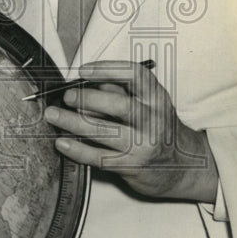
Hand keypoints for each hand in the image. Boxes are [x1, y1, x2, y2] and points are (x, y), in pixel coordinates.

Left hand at [44, 60, 218, 202]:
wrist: (184, 167)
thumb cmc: (158, 129)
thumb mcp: (148, 105)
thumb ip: (120, 92)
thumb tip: (86, 83)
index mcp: (156, 98)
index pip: (134, 75)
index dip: (107, 69)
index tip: (84, 70)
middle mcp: (153, 120)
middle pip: (119, 105)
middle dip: (87, 98)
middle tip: (66, 96)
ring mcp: (143, 145)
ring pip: (104, 132)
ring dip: (72, 122)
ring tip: (53, 115)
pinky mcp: (132, 166)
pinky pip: (99, 157)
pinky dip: (77, 150)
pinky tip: (62, 142)